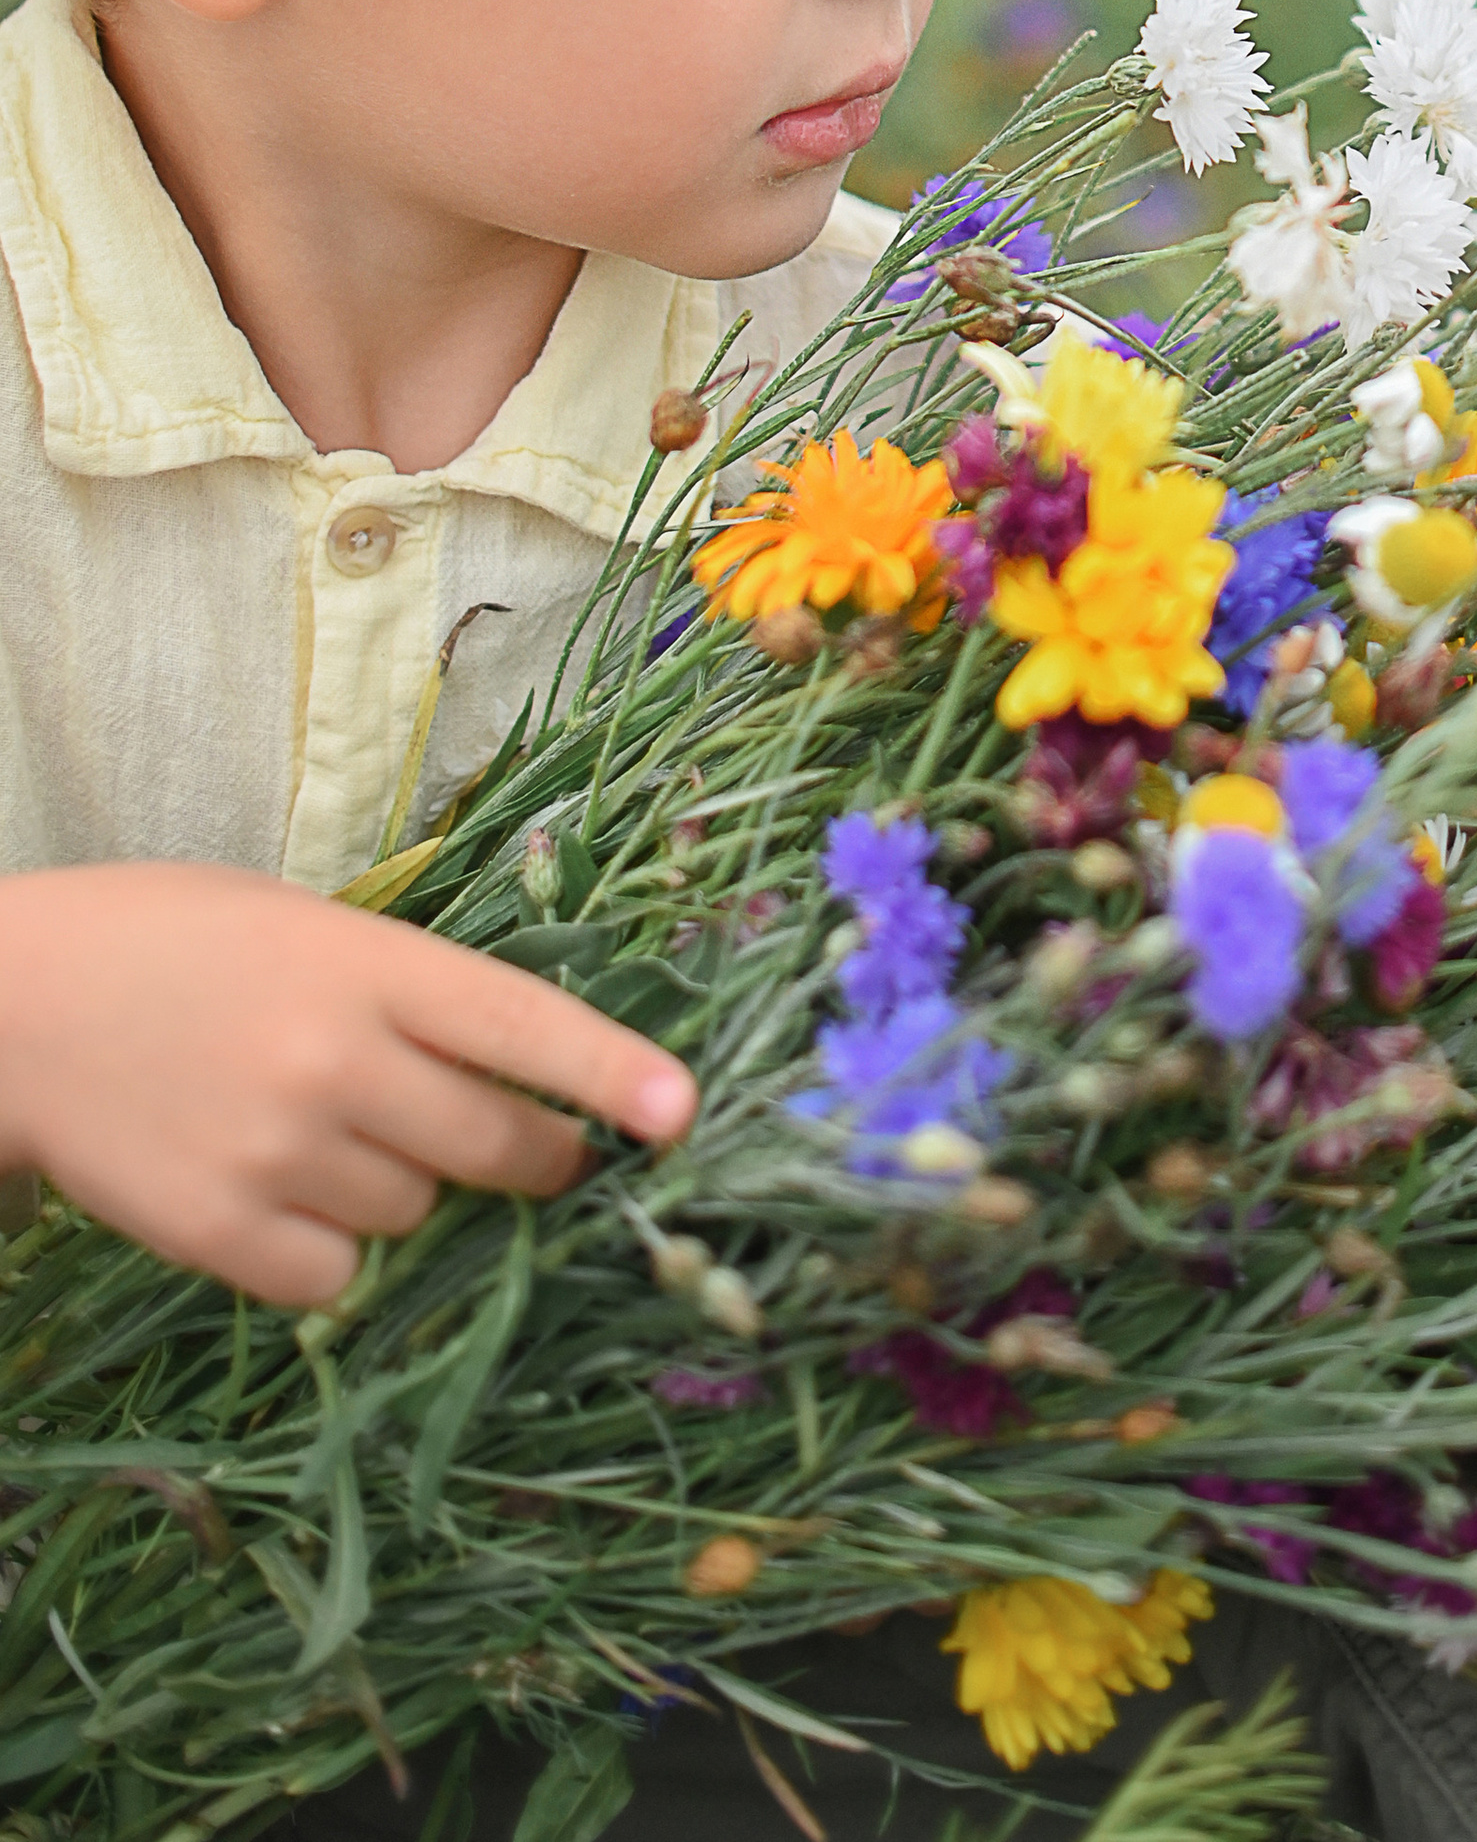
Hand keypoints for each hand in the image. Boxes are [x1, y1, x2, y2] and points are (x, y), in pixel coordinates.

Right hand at [0, 861, 694, 1305]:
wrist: (15, 1006)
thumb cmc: (175, 941)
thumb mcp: (307, 926)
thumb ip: (406, 994)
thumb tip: (515, 1077)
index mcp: (367, 962)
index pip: (523, 1022)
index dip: (611, 1073)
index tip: (682, 1113)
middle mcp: (336, 1058)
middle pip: (498, 1145)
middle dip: (539, 1157)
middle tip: (539, 1152)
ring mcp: (278, 1151)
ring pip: (421, 1213)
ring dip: (413, 1191)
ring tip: (340, 1137)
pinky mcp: (219, 1232)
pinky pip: (340, 1277)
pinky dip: (338, 1254)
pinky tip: (290, 1197)